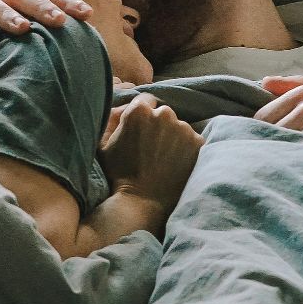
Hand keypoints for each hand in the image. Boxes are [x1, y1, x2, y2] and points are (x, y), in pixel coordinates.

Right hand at [98, 94, 201, 210]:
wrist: (142, 202)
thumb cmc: (119, 175)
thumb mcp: (104, 145)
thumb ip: (111, 119)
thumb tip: (122, 108)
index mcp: (139, 111)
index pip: (145, 101)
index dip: (143, 116)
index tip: (142, 130)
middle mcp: (164, 114)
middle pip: (163, 113)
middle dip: (159, 126)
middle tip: (152, 147)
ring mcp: (184, 128)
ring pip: (179, 127)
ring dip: (174, 137)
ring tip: (165, 159)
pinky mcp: (198, 143)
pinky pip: (192, 141)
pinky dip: (187, 150)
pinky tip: (177, 164)